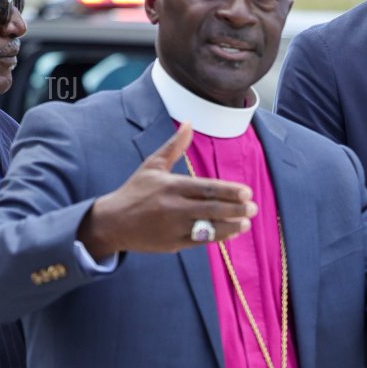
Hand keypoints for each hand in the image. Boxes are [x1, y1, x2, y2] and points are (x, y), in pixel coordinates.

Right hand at [78, 123, 257, 259]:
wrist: (113, 223)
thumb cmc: (135, 191)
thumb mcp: (152, 165)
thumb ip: (174, 146)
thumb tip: (188, 123)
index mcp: (171, 186)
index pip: (207, 188)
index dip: (229, 191)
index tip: (247, 192)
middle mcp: (174, 207)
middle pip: (212, 208)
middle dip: (236, 209)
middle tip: (254, 208)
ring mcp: (174, 227)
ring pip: (209, 228)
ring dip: (231, 226)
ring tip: (246, 222)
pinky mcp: (174, 244)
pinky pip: (201, 241)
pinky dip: (218, 237)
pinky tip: (231, 232)